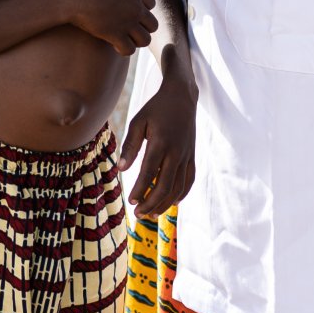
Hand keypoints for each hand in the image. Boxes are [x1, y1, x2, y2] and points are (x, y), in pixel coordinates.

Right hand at [62, 0, 155, 55]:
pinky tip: (114, 44)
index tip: (128, 12)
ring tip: (123, 39)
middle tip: (128, 30)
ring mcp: (128, 22)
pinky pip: (130, 50)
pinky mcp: (116, 35)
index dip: (141, 10)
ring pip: (145, 40)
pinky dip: (123, 50)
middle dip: (141, 28)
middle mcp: (136, 7)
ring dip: (135, 41)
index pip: (152, 5)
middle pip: (152, 25)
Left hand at [120, 73, 196, 215]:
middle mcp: (176, 152)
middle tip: (138, 213)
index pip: (149, 173)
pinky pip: (188, 181)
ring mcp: (186, 156)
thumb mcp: (138, 121)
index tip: (131, 201)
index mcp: (160, 142)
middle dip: (151, 203)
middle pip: (165, 186)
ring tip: (151, 214)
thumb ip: (130, 145)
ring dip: (164, 204)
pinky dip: (180, 195)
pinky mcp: (192, 157)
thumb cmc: (156, 109)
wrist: (182, 97)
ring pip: (178, 188)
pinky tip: (171, 203)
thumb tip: (121, 169)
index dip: (140, 189)